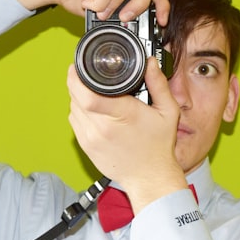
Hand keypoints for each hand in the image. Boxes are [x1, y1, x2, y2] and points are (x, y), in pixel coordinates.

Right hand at [0, 0, 169, 25]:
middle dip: (140, 4)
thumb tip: (136, 25)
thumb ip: (120, 10)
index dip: (161, 3)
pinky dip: (101, 1)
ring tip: (100, 10)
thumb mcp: (102, 7)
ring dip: (117, 3)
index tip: (161, 22)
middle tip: (124, 18)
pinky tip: (89, 3)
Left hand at [67, 58, 187, 212]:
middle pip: (75, 97)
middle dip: (77, 82)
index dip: (77, 77)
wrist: (150, 177)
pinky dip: (79, 112)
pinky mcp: (86, 146)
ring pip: (73, 108)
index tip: (79, 67)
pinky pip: (75, 122)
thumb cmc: (158, 147)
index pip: (86, 93)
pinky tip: (93, 110)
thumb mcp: (167, 111)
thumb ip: (158, 84)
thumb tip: (149, 63)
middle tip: (86, 75)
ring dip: (78, 97)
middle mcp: (102, 127)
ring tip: (92, 93)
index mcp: (121, 115)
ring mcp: (91, 138)